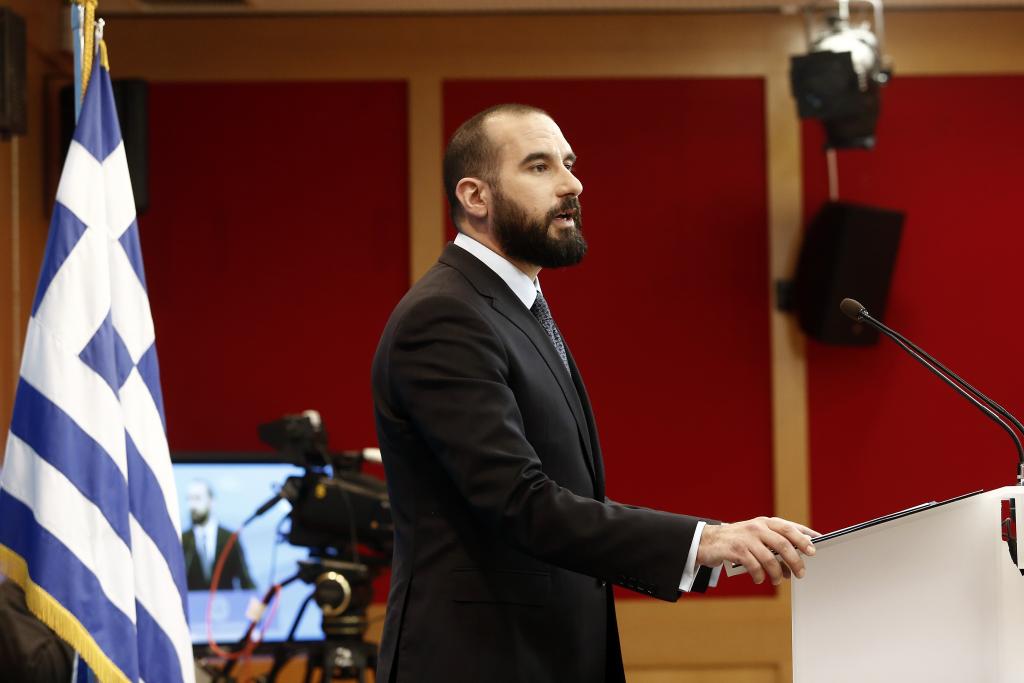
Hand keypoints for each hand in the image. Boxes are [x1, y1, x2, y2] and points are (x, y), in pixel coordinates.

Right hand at [696, 517, 819, 585]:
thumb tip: (797, 560)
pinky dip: (760, 576)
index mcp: (765, 522)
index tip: (815, 547)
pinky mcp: (735, 550)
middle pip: (783, 544)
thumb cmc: (738, 541)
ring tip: (779, 580)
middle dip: (795, 561)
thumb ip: (775, 543)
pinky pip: (754, 566)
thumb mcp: (756, 536)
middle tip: (801, 573)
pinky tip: (760, 579)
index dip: (804, 537)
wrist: (708, 541)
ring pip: (770, 558)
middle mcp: (756, 527)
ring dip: (778, 573)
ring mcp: (746, 538)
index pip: (789, 527)